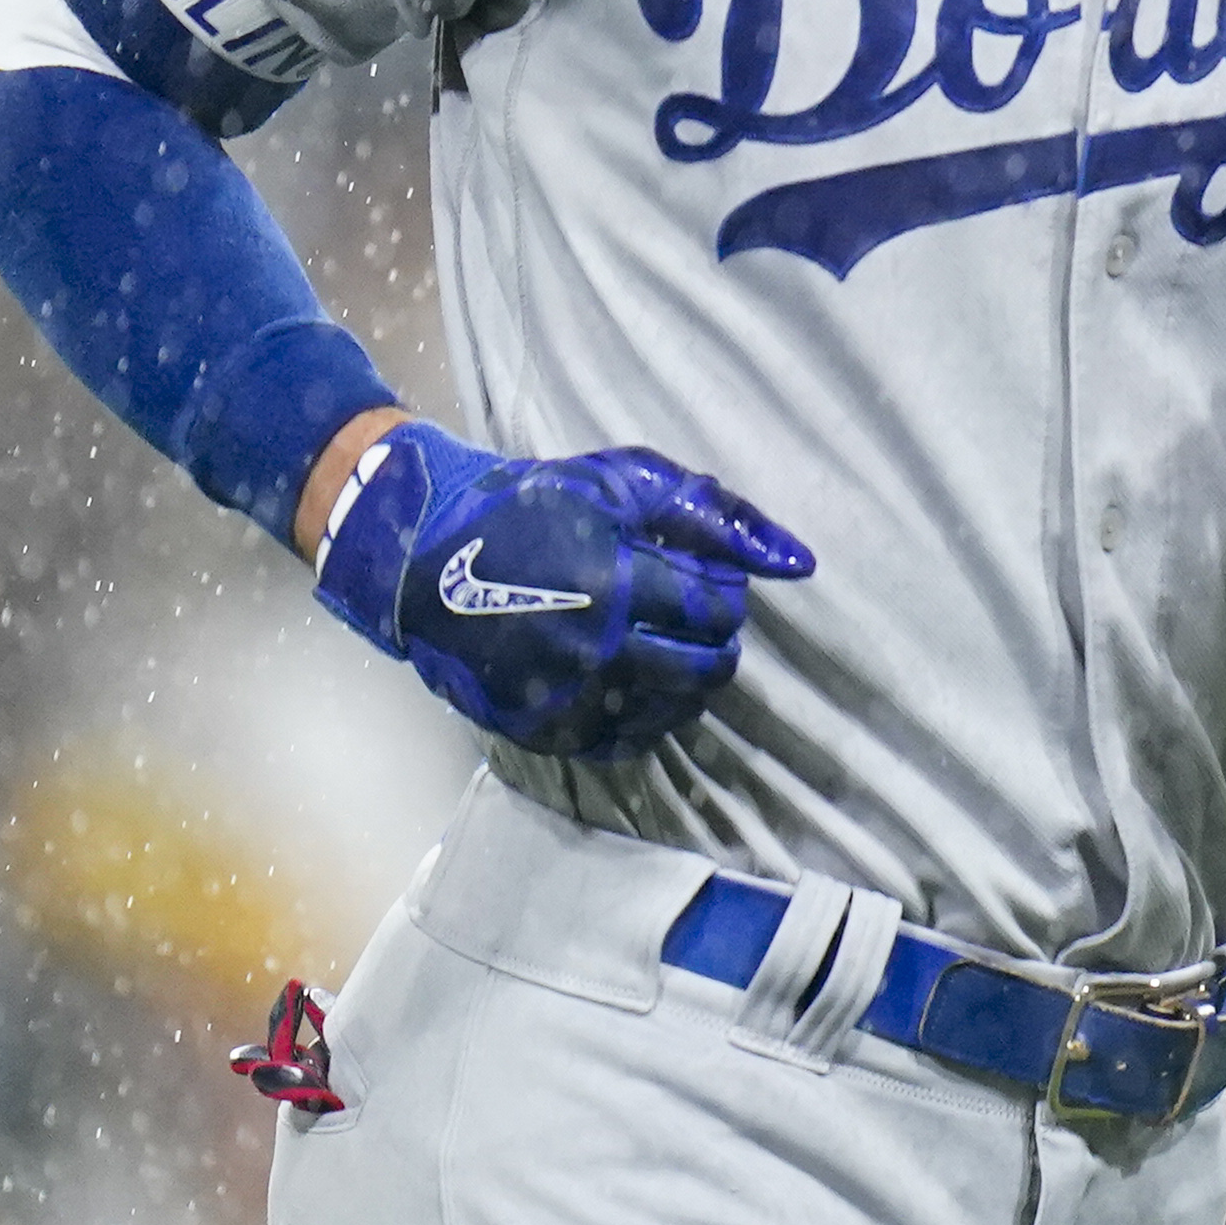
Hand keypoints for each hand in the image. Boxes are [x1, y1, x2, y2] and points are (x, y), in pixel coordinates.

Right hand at [309, 422, 814, 754]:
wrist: (425, 558)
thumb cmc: (533, 507)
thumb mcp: (624, 483)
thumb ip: (717, 515)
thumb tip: (800, 562)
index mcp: (616, 582)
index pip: (719, 609)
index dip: (723, 592)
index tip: (700, 578)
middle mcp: (594, 650)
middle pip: (708, 667)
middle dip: (714, 639)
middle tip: (688, 614)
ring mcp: (566, 697)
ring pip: (676, 710)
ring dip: (686, 679)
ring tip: (661, 643)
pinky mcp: (543, 730)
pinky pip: (629, 741)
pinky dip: (646, 713)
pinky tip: (633, 677)